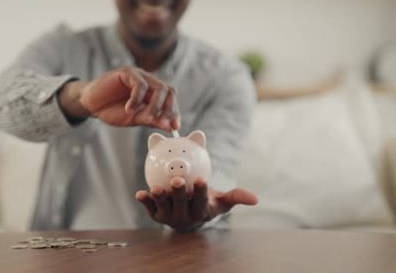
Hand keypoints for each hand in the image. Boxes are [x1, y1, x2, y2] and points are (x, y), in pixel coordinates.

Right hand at [58, 67, 179, 130]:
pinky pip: (140, 84)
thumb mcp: (134, 119)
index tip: (176, 126)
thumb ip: (152, 120)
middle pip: (169, 90)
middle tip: (161, 121)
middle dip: (169, 107)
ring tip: (146, 118)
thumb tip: (171, 126)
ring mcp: (139, 76)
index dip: (175, 111)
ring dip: (155, 105)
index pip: (171, 99)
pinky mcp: (128, 72)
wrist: (90, 104)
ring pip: (158, 87)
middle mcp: (149, 83)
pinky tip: (129, 109)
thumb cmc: (112, 110)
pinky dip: (137, 99)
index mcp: (153, 94)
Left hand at [135, 177, 257, 231]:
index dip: (201, 192)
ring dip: (160, 198)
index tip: (202, 179)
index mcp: (201, 211)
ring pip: (164, 207)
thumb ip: (236, 196)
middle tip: (178, 180)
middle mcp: (184, 216)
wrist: (190, 214)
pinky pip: (150, 208)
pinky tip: (139, 193)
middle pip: (181, 204)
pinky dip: (145, 201)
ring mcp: (169, 216)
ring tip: (157, 188)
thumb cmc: (207, 202)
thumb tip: (255, 199)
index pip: (201, 201)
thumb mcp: (222, 200)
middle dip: (179, 193)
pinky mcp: (156, 215)